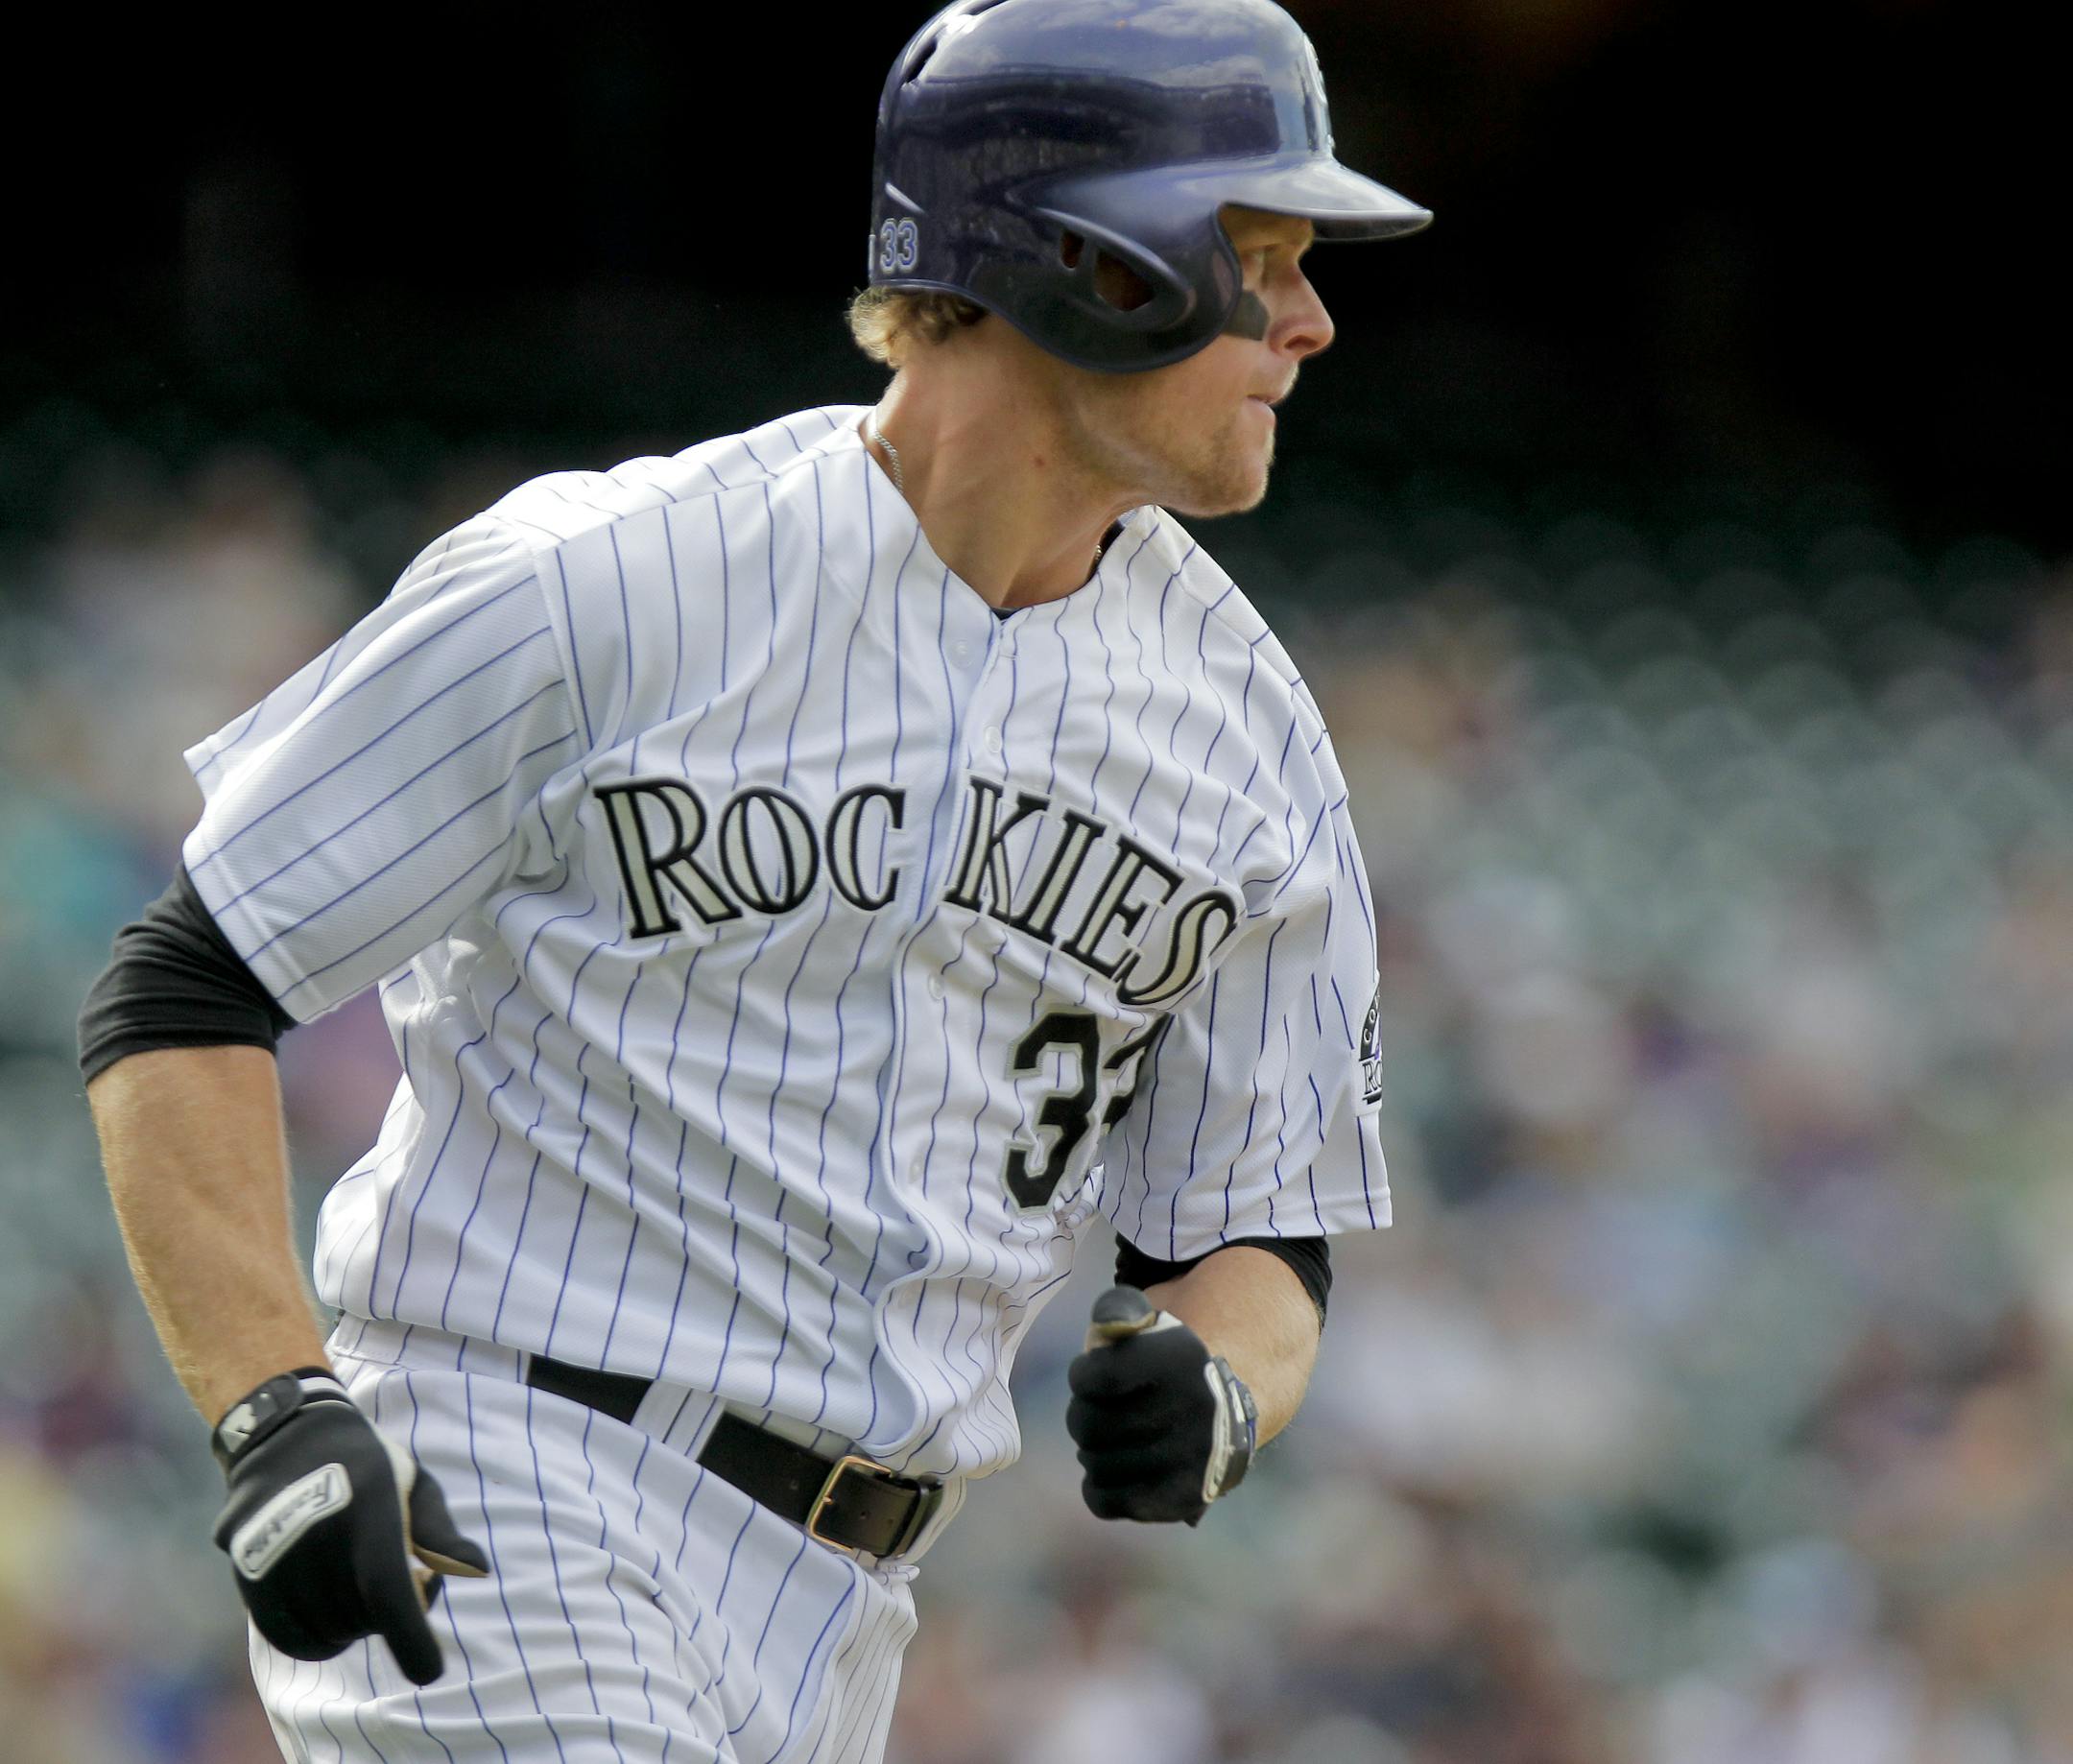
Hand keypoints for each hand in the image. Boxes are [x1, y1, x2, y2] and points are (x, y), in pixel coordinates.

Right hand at [211, 1368, 489, 1683]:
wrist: (287, 1437)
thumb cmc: (368, 1464)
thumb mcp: (414, 1485)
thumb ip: (441, 1535)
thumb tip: (478, 1569)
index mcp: (369, 1524)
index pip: (391, 1603)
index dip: (413, 1645)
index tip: (431, 1670)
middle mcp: (321, 1547)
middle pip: (364, 1624)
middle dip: (387, 1615)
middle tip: (394, 1578)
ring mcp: (279, 1564)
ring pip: (326, 1635)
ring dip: (350, 1624)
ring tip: (356, 1582)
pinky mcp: (249, 1577)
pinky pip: (287, 1636)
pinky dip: (313, 1634)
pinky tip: (328, 1606)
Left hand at [1065, 1286, 1257, 1523]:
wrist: (1228, 1411)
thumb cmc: (1169, 1364)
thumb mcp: (1150, 1321)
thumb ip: (1119, 1309)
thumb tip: (1107, 1324)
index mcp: (1179, 1359)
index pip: (1095, 1377)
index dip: (1083, 1376)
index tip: (1096, 1374)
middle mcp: (1191, 1410)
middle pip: (1087, 1425)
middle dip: (1083, 1414)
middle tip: (1098, 1410)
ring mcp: (1189, 1460)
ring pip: (1093, 1464)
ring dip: (1092, 1451)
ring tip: (1109, 1439)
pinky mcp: (1182, 1499)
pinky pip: (1105, 1502)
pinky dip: (1097, 1487)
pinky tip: (1112, 1470)